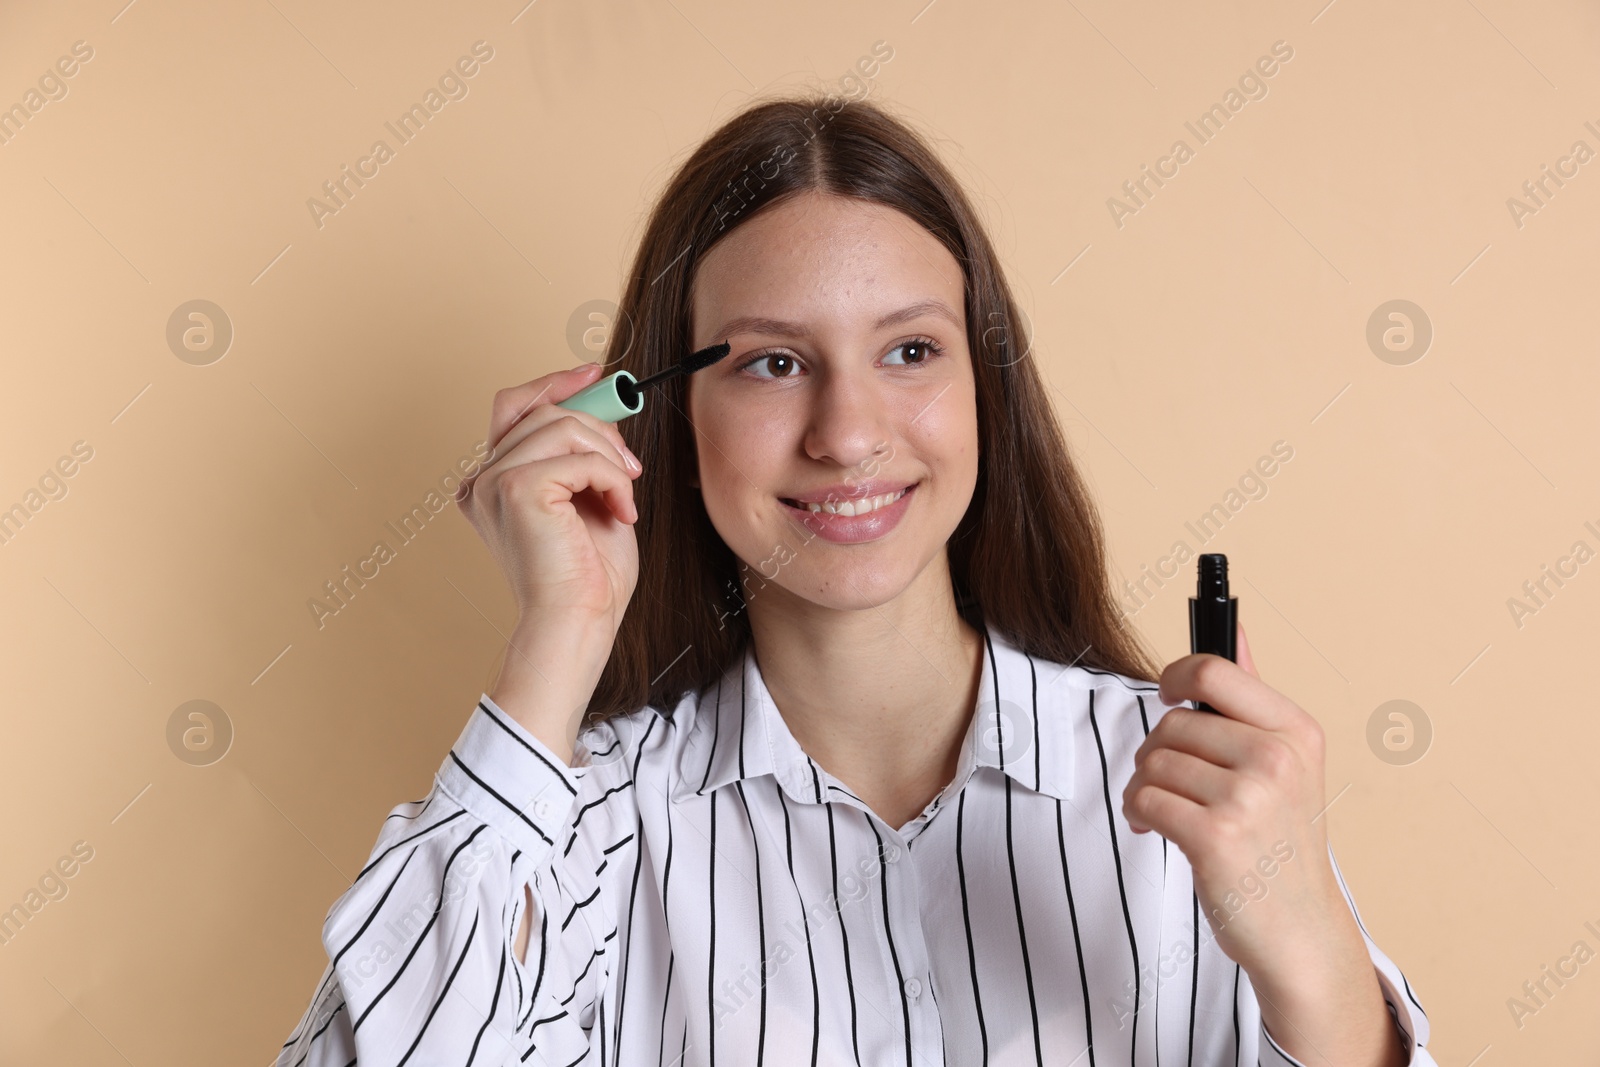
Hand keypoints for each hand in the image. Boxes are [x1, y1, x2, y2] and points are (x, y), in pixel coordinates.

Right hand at [454, 363, 644, 757]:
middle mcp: (482, 480)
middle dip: (598, 427)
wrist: (579, 622)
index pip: (515, 407)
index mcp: (493, 483)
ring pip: (564, 426)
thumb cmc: (588, 577)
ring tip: (624, 497)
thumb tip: (600, 406)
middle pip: (544, 410)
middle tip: (629, 468)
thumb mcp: (591, 498)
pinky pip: (579, 457)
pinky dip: (612, 479)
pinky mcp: (514, 489)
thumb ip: (584, 453)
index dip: (555, 384)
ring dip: (609, 458)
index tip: (596, 375)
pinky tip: (621, 512)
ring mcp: (493, 482)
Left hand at [1121, 623, 1344, 975]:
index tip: (1166, 697)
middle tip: (1173, 784)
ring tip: (1167, 812)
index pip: (1213, 669)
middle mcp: (1277, 759)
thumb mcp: (1285, 762)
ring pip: (1152, 761)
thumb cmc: (1281, 842)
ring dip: (1143, 787)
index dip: (1174, 677)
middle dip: (1157, 753)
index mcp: (1296, 731)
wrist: (1300, 929)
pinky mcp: (1215, 837)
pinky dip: (1139, 813)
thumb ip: (1252, 696)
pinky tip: (1157, 830)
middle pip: (1172, 722)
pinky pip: (1144, 798)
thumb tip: (1235, 627)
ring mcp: (1248, 799)